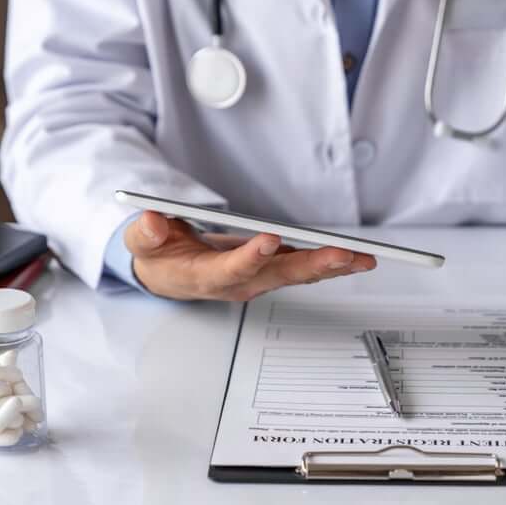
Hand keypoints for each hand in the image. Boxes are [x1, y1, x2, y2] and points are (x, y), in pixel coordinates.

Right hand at [125, 211, 376, 299]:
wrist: (168, 274)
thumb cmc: (160, 258)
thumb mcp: (142, 244)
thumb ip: (145, 235)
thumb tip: (150, 222)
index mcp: (206, 276)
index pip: (231, 268)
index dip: (249, 257)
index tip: (268, 240)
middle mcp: (239, 282)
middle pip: (279, 275)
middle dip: (314, 266)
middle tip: (344, 256)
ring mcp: (258, 279)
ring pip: (298, 274)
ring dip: (332, 267)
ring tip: (364, 259)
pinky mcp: (271, 270)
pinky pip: (303, 269)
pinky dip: (329, 263)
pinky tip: (353, 258)